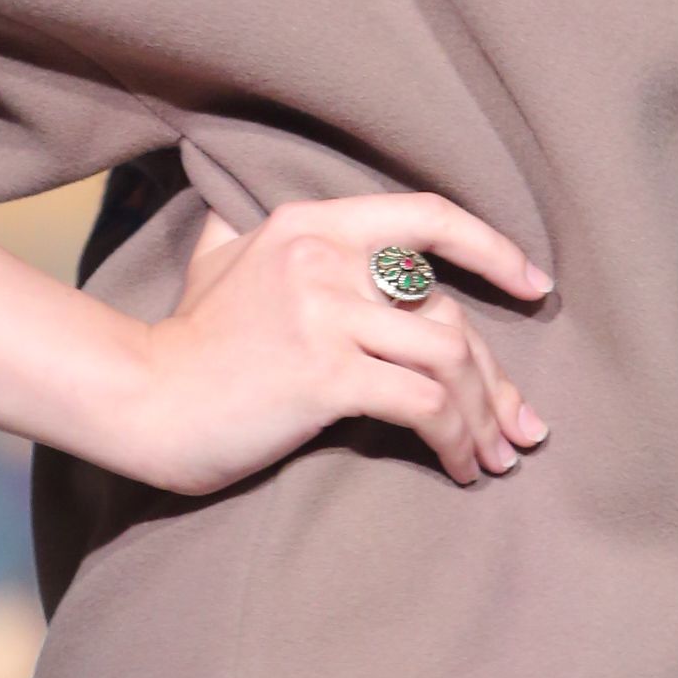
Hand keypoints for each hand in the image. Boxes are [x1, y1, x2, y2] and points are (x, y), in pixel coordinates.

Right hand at [119, 191, 553, 498]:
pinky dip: (454, 437)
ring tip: (495, 457)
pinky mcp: (324, 373)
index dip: (492, 247)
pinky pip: (420, 402)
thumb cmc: (188, 341)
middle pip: (447, 309)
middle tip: (519, 425)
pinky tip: (459, 467)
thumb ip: (250, 233)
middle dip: (495, 374)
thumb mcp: (219, 259)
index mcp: (312, 222)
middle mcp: (325, 256)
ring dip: (483, 414)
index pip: (426, 216)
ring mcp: (325, 313)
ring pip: (446, 356)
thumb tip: (245, 210)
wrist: (142, 399)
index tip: (535, 284)